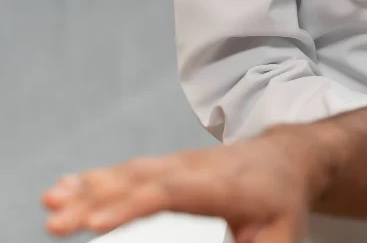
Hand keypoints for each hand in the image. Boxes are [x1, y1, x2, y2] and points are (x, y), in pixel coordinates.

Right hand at [42, 129, 314, 242]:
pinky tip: (64, 187)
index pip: (176, 192)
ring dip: (88, 187)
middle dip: (98, 200)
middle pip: (143, 181)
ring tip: (52, 202)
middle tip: (58, 222)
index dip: (136, 204)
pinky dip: (94, 178)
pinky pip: (128, 171)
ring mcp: (180, 163)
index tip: (98, 221)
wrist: (287, 159)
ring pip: (130, 172)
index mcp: (226, 187)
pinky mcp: (167, 166)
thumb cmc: (283, 204)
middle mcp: (198, 169)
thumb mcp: (282, 236)